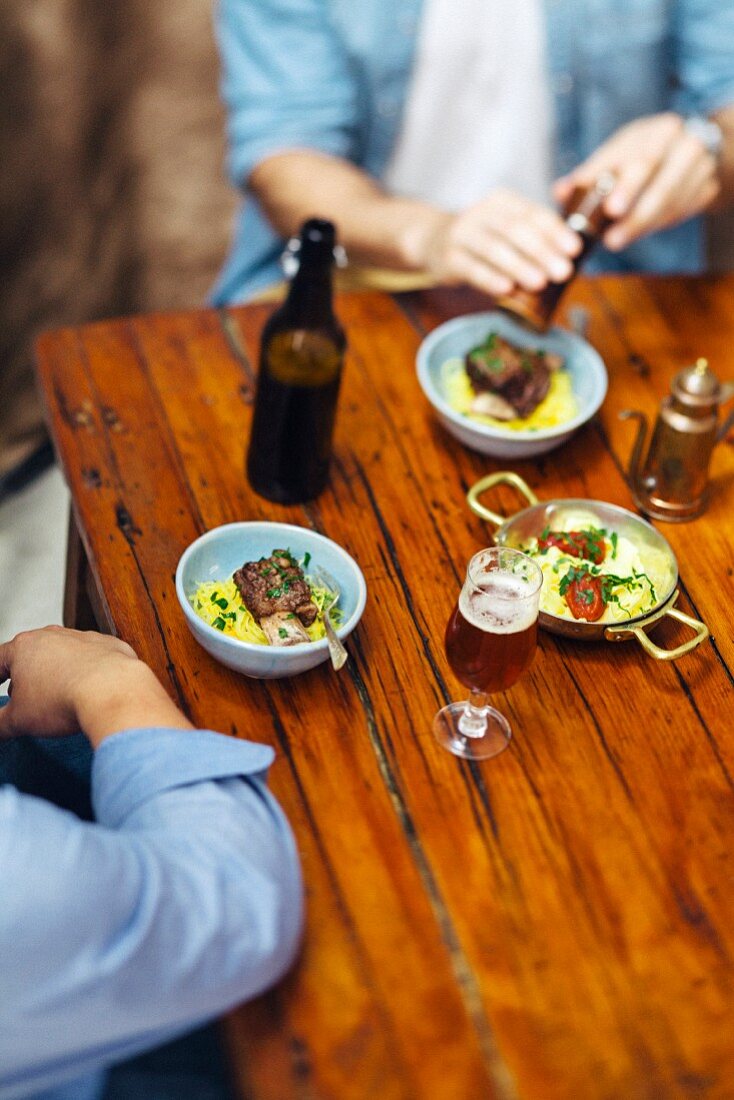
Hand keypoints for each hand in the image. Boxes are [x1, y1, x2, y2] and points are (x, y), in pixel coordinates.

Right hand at [0, 626, 190, 747]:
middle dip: (26, 676)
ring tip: (59, 696)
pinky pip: (94, 659)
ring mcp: (84, 638)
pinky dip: (90, 672)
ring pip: (64, 655)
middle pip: (32, 655)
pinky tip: (90, 690)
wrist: (113, 692)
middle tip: (25, 699)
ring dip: (59, 672)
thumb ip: (1, 724)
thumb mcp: (19, 720)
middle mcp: (53, 635)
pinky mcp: (110, 646)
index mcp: (24, 647)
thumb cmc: (64, 700)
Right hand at [412, 189, 581, 296]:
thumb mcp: (506, 230)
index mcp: (503, 202)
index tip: (575, 250)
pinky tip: (506, 289)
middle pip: (515, 230)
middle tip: (563, 272)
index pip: (532, 214)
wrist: (433, 240)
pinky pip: (471, 268)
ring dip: (519, 266)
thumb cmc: (483, 240)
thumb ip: (533, 240)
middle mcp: (481, 212)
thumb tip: (570, 261)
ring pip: (494, 248)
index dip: (555, 231)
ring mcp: (462, 233)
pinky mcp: (448, 257)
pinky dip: (490, 278)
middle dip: (542, 252)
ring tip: (540, 283)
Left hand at [554, 113, 720, 251]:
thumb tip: (560, 192)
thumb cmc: (640, 153)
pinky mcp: (707, 190)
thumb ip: (589, 173)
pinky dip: (657, 226)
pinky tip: (636, 232)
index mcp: (663, 131)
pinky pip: (681, 214)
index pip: (645, 160)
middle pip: (663, 187)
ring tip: (615, 241)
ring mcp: (702, 169)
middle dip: (636, 216)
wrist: (685, 150)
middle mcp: (688, 146)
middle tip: (611, 240)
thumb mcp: (616, 153)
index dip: (628, 186)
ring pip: (672, 206)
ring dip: (642, 227)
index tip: (610, 210)